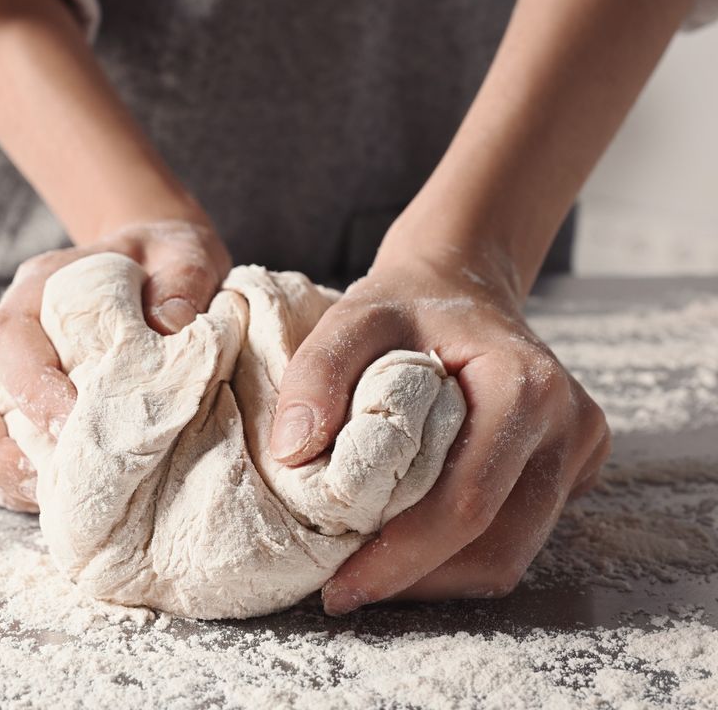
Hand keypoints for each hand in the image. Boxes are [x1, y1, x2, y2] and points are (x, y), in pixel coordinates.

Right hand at [0, 219, 230, 510]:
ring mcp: (1, 369)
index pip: (10, 338)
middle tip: (53, 482)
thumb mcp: (184, 255)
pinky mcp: (11, 404)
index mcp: (42, 287)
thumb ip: (183, 281)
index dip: (32, 389)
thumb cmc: (164, 261)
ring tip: (50, 500)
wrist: (154, 264)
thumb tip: (171, 327)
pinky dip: (6, 480)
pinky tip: (52, 498)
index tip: (75, 428)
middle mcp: (11, 329)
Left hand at [268, 244, 610, 613]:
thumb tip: (294, 451)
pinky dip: (458, 556)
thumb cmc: (406, 304)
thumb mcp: (352, 316)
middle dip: (417, 580)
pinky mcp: (573, 470)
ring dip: (436, 577)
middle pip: (498, 546)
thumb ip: (318, 371)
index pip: (467, 502)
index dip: (403, 557)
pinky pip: (515, 539)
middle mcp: (569, 425)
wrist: (460, 286)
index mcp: (526, 387)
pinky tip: (407, 545)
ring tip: (370, 571)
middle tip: (347, 588)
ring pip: (510, 556)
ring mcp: (580, 451)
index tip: (342, 586)